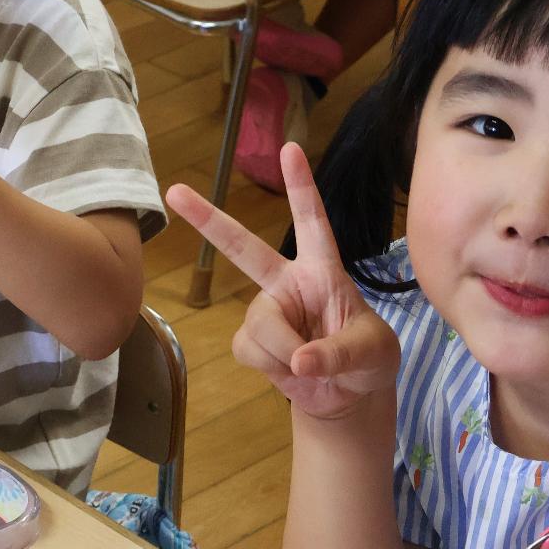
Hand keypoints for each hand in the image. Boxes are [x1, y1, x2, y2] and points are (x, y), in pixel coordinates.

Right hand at [165, 143, 399, 421]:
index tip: (290, 149)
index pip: (312, 222)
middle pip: (243, 247)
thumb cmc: (369, 360)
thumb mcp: (373, 353)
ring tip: (309, 366)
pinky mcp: (252, 341)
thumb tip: (298, 361)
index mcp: (323, 269)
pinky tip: (291, 373)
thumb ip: (339, 353)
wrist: (349, 398)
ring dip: (284, 349)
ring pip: (259, 323)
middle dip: (208, 220)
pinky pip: (248, 348)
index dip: (301, 186)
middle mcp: (288, 283)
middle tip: (175, 191)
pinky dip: (271, 365)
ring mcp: (267, 311)